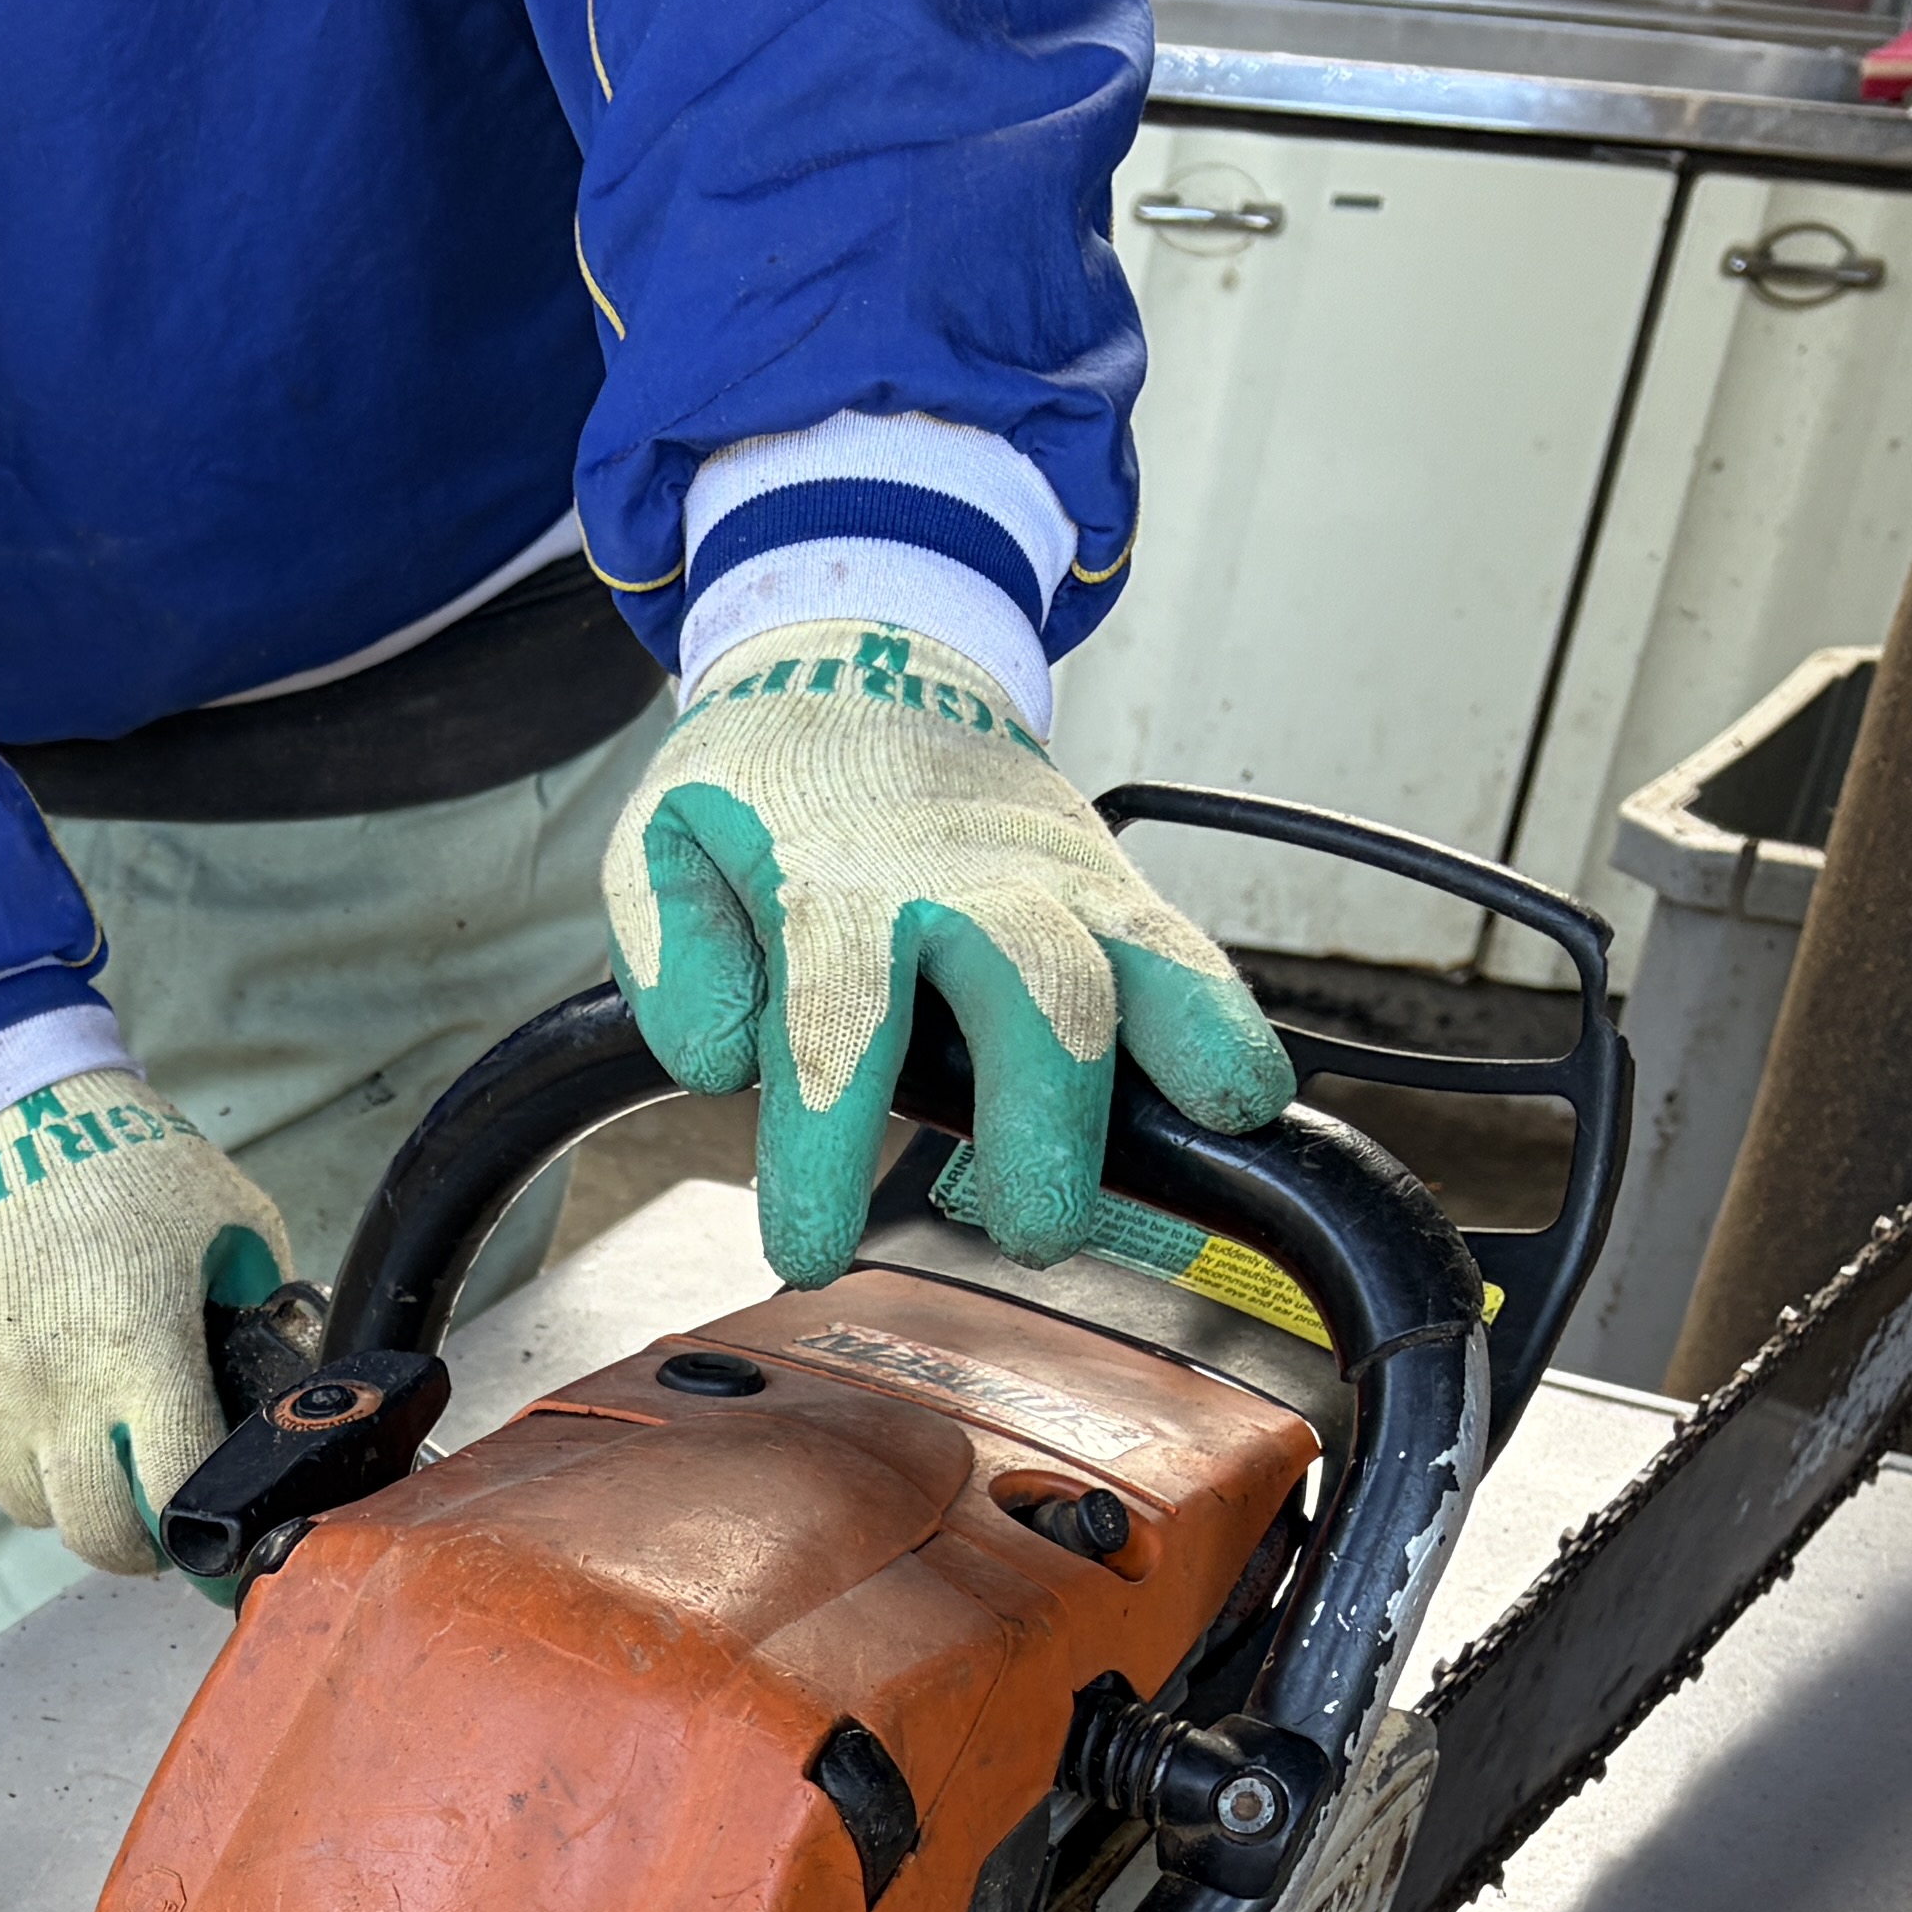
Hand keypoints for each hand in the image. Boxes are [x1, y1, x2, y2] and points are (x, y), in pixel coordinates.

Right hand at [0, 1069, 292, 1576]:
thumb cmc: (113, 1163)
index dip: (198, 1520)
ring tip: (60, 1417)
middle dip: (129, 1529)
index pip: (177, 1498)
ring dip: (51, 1485)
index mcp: (142, 1348)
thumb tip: (280, 1390)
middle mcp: (54, 1389)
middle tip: (135, 1491)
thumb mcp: (224, 1217)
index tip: (200, 1516)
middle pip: (98, 1534)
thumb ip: (261, 1308)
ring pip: (25, 1512)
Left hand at [604, 622, 1294, 1286]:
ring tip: (1203, 1144)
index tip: (812, 1249)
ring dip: (1173, 1058)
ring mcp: (1049, 881)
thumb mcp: (662, 841)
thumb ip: (671, 952)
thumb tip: (721, 1059)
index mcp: (835, 885)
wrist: (862, 662)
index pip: (837, 1027)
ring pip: (1130, 962)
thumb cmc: (763, 785)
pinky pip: (1179, 950)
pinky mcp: (1108, 888)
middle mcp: (962, 881)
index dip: (827, 1148)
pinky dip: (1222, 1019)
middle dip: (1041, 1117)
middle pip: (1026, 993)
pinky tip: (1248, 1096)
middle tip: (1034, 1230)